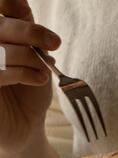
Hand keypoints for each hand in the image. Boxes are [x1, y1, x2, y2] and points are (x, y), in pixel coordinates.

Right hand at [0, 0, 60, 157]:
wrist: (27, 127)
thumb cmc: (29, 92)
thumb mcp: (32, 57)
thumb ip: (24, 29)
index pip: (0, 11)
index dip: (10, 5)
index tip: (22, 7)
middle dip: (28, 32)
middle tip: (54, 42)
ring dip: (28, 57)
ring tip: (44, 71)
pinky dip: (23, 72)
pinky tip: (38, 79)